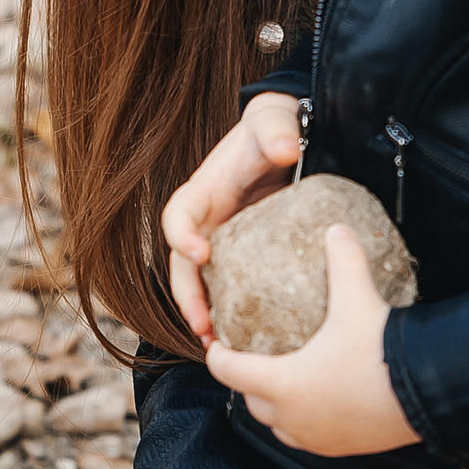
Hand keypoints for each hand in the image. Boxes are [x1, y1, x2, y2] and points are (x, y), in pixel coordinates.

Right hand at [164, 93, 305, 341]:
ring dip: (202, 315)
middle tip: (203, 325)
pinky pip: (229, 287)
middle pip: (181, 264)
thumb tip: (287, 149)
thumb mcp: (274, 121)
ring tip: (217, 347)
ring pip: (199, 283)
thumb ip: (275, 130)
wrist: (289, 136)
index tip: (201, 254)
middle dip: (186, 296)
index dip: (181, 236)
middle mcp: (206, 220)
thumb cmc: (276, 127)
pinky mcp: (243, 256)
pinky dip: (230, 313)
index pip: (178, 215)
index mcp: (205, 190)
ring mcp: (222, 240)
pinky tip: (247, 341)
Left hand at [206, 225, 416, 456]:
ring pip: (278, 424)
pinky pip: (308, 438)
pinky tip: (318, 399)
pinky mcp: (341, 448)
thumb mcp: (357, 300)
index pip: (229, 371)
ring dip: (273, 404)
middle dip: (246, 379)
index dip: (217, 354)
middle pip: (251, 400)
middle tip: (251, 354)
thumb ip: (343, 262)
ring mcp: (317, 437)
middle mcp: (293, 417)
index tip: (216, 342)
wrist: (429, 395)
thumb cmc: (383, 352)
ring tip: (281, 379)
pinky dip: (302, 420)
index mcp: (283, 383)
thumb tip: (336, 231)